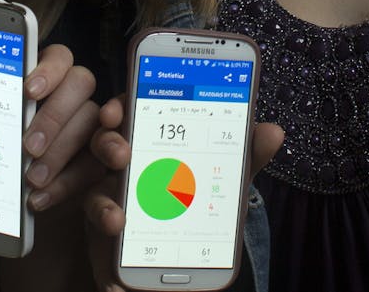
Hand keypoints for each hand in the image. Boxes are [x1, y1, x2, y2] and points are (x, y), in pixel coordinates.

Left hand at [0, 43, 100, 211]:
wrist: (14, 212)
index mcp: (36, 80)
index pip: (55, 54)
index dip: (47, 66)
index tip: (28, 87)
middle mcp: (68, 97)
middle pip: (81, 82)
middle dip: (55, 113)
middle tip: (26, 144)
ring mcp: (88, 128)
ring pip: (91, 123)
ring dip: (61, 151)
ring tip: (30, 179)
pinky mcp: (98, 162)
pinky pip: (97, 165)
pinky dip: (70, 182)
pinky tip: (42, 198)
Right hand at [83, 95, 283, 290]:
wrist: (187, 264)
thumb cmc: (201, 211)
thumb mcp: (228, 183)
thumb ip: (245, 158)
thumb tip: (274, 131)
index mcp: (157, 142)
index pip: (137, 111)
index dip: (124, 103)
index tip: (119, 108)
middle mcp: (131, 160)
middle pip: (109, 137)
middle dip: (111, 138)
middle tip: (122, 149)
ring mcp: (114, 189)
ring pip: (95, 173)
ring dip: (104, 181)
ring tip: (119, 187)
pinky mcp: (104, 221)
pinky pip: (96, 212)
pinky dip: (104, 215)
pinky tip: (117, 222)